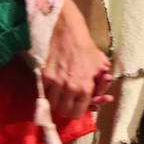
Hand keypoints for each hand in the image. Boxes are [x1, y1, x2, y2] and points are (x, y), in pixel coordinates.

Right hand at [43, 0, 113, 119]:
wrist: (68, 30)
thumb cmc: (85, 46)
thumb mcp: (99, 65)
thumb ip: (100, 84)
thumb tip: (99, 98)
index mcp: (86, 87)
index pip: (78, 113)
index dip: (77, 111)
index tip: (75, 106)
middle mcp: (71, 88)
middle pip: (64, 112)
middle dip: (66, 108)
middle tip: (67, 101)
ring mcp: (56, 83)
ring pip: (52, 105)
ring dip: (55, 102)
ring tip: (59, 95)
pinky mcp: (44, 76)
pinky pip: (44, 93)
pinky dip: (47, 93)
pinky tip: (51, 87)